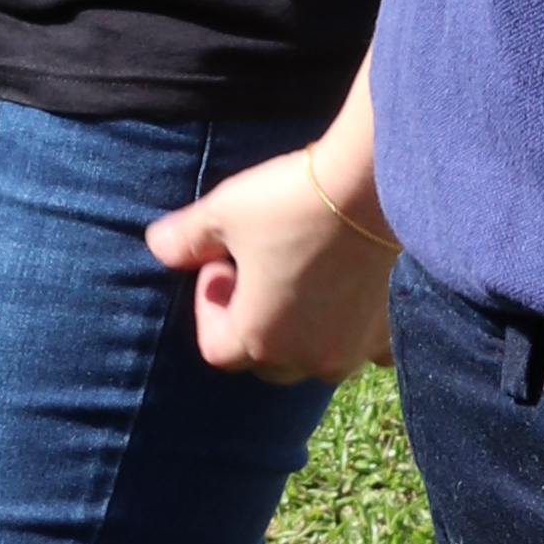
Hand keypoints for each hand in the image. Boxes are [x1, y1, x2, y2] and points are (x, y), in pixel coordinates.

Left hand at [150, 83, 396, 379]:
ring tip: (299, 276)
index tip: (221, 262)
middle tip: (257, 268)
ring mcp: (352, 350)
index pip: (216, 347)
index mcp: (259, 340)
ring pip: (313, 357)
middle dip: (252, 320)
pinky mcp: (385, 332)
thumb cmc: (290, 200)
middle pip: (264, 359)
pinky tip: (349, 296)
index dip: (209, 305)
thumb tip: (158, 246)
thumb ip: (183, 239)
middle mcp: (307, 358)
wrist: (372, 183)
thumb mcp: (222, 211)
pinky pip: (365, 349)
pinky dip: (353, 331)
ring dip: (299, 330)